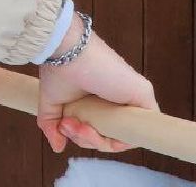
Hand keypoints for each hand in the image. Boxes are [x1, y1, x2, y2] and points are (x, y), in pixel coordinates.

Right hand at [35, 14, 157, 153]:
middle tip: (67, 126)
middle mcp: (117, 99)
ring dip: (94, 140)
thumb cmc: (58, 68)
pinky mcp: (142, 96)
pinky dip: (120, 140)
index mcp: (99, 100)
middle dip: (83, 138)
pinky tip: (96, 131)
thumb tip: (58, 146)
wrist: (66, 50)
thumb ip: (53, 125)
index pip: (99, 130)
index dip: (82, 136)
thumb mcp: (52, 102)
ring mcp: (130, 99)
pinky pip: (140, 131)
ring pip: (122, 137)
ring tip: (74, 124)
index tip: (64, 126)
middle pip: (108, 137)